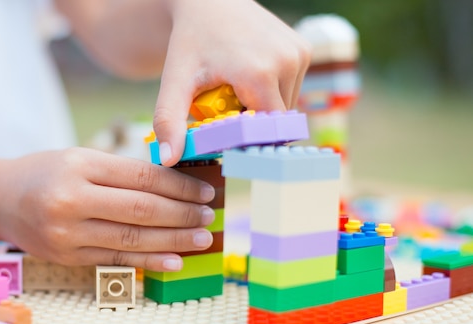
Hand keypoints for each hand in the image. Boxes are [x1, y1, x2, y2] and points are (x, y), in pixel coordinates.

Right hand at [0, 148, 215, 270]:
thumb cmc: (46, 172)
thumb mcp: (80, 158)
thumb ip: (122, 172)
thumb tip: (176, 185)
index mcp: (79, 166)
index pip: (142, 178)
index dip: (179, 186)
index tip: (204, 191)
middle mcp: (71, 200)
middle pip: (141, 210)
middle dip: (182, 215)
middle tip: (208, 217)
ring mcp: (67, 232)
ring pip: (132, 239)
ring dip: (173, 240)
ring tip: (201, 239)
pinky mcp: (67, 256)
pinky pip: (116, 260)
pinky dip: (148, 261)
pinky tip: (174, 260)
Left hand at [154, 0, 310, 165]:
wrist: (208, 2)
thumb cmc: (190, 42)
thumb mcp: (175, 82)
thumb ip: (170, 121)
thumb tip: (168, 160)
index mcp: (260, 73)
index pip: (265, 132)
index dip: (245, 139)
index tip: (224, 136)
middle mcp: (287, 61)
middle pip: (276, 121)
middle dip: (252, 124)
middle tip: (226, 110)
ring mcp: (299, 53)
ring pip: (286, 107)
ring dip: (263, 110)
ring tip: (236, 92)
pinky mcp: (304, 49)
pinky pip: (292, 88)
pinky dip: (272, 93)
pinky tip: (249, 80)